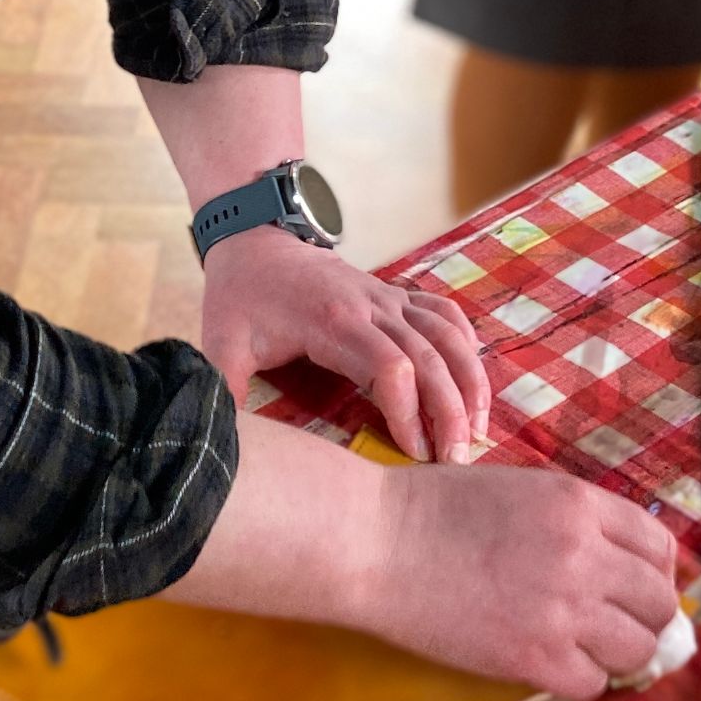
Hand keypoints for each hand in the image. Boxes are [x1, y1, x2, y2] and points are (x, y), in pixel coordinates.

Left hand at [199, 226, 488, 462]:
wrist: (255, 240)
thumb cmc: (239, 297)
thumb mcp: (221, 344)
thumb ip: (224, 392)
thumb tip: (225, 446)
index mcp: (331, 321)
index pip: (389, 367)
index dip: (408, 411)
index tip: (415, 453)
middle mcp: (370, 306)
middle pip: (429, 357)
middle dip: (449, 410)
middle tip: (458, 459)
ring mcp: (388, 297)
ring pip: (447, 336)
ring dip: (469, 381)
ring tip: (480, 430)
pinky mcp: (396, 295)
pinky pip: (445, 315)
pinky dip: (467, 346)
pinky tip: (475, 384)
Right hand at [363, 455, 680, 700]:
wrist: (376, 540)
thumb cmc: (433, 508)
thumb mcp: (518, 489)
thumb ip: (571, 520)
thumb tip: (615, 563)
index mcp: (578, 503)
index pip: (660, 546)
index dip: (650, 571)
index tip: (629, 586)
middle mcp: (584, 553)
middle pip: (660, 603)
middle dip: (640, 616)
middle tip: (607, 622)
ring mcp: (563, 608)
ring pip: (637, 649)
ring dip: (615, 652)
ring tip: (578, 645)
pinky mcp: (534, 657)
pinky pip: (592, 684)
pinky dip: (576, 678)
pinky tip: (546, 661)